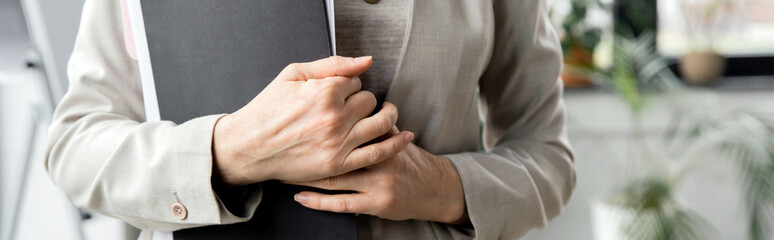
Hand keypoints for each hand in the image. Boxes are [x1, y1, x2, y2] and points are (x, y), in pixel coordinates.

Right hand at [212, 56, 412, 185]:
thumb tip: (366, 61)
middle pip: (369, 101)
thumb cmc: (268, 108)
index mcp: (324, 92)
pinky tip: (405, 136)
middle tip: (349, 107)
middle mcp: (334, 117)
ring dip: (386, 115)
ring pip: (379, 122)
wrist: (249, 146)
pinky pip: (378, 152)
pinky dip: (395, 143)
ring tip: (386, 113)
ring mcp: (338, 143)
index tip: (338, 93)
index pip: (356, 82)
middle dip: (362, 101)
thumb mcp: (294, 74)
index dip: (349, 86)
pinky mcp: (339, 165)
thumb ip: (332, 65)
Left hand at [285, 128, 468, 223]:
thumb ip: (375, 119)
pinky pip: (341, 203)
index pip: (352, 123)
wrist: (434, 189)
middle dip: (308, 146)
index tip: (297, 117)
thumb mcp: (397, 134)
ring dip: (305, 175)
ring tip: (282, 172)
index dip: (323, 120)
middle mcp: (382, 158)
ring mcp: (378, 183)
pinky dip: (317, 201)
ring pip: (336, 177)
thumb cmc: (409, 159)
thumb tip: (351, 95)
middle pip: (339, 148)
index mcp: (384, 136)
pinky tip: (298, 196)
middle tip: (280, 144)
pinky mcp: (374, 204)